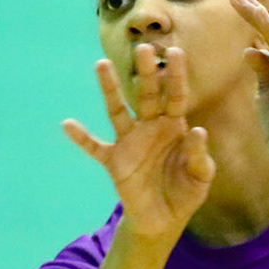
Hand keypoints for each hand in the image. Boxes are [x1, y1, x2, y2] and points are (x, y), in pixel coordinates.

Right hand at [61, 46, 215, 241]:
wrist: (163, 219)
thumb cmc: (185, 192)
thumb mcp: (200, 177)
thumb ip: (200, 156)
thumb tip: (197, 131)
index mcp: (174, 127)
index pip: (176, 96)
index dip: (177, 76)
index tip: (176, 52)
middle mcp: (150, 127)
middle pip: (147, 95)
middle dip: (146, 72)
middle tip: (144, 48)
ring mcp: (130, 142)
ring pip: (117, 111)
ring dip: (110, 89)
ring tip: (101, 64)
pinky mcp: (115, 161)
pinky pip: (95, 147)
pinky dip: (81, 137)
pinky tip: (67, 124)